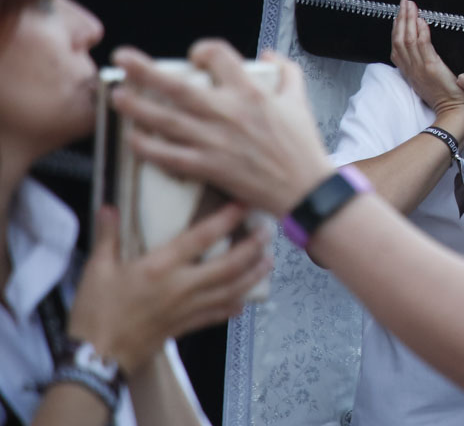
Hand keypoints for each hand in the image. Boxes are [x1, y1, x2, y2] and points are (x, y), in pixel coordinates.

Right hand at [68, 203, 272, 376]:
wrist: (97, 357)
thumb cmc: (95, 311)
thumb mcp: (97, 269)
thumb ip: (108, 236)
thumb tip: (109, 207)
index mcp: (160, 267)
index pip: (201, 237)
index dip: (226, 219)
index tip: (244, 204)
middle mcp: (181, 286)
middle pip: (228, 265)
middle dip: (253, 248)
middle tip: (268, 232)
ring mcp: (187, 308)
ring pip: (230, 290)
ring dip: (253, 276)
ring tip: (269, 262)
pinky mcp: (185, 327)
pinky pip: (216, 315)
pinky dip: (233, 307)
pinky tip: (245, 302)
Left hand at [111, 41, 334, 214]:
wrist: (304, 187)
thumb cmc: (302, 145)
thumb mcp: (300, 101)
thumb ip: (287, 72)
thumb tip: (268, 55)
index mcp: (252, 93)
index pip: (219, 57)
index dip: (203, 50)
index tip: (195, 56)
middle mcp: (229, 113)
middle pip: (178, 87)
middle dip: (145, 71)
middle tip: (122, 58)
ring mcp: (215, 141)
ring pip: (166, 120)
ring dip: (137, 108)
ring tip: (116, 96)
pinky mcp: (208, 167)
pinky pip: (169, 156)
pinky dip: (148, 148)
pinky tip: (132, 139)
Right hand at [391, 0, 463, 139]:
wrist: (456, 113)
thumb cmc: (449, 99)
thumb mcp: (431, 81)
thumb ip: (426, 65)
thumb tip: (427, 47)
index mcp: (411, 73)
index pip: (397, 48)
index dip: (397, 29)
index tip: (400, 15)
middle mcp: (412, 69)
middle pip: (399, 40)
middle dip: (401, 19)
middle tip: (404, 2)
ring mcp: (420, 68)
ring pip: (408, 40)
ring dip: (408, 20)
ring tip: (410, 5)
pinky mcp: (432, 68)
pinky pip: (423, 46)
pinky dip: (421, 32)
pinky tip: (421, 21)